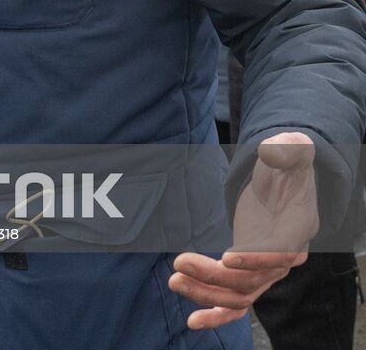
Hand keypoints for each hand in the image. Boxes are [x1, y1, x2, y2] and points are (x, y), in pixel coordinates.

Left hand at [170, 132, 317, 329]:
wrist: (285, 184)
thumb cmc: (285, 167)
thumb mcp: (289, 152)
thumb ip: (286, 150)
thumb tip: (279, 148)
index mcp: (295, 229)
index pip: (280, 253)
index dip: (256, 259)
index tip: (228, 258)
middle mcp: (285, 256)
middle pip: (252, 278)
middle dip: (214, 276)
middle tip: (179, 264)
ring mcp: (267, 270)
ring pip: (240, 295)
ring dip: (207, 294)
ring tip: (175, 281)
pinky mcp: (250, 274)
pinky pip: (238, 304)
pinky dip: (217, 316)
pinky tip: (193, 323)